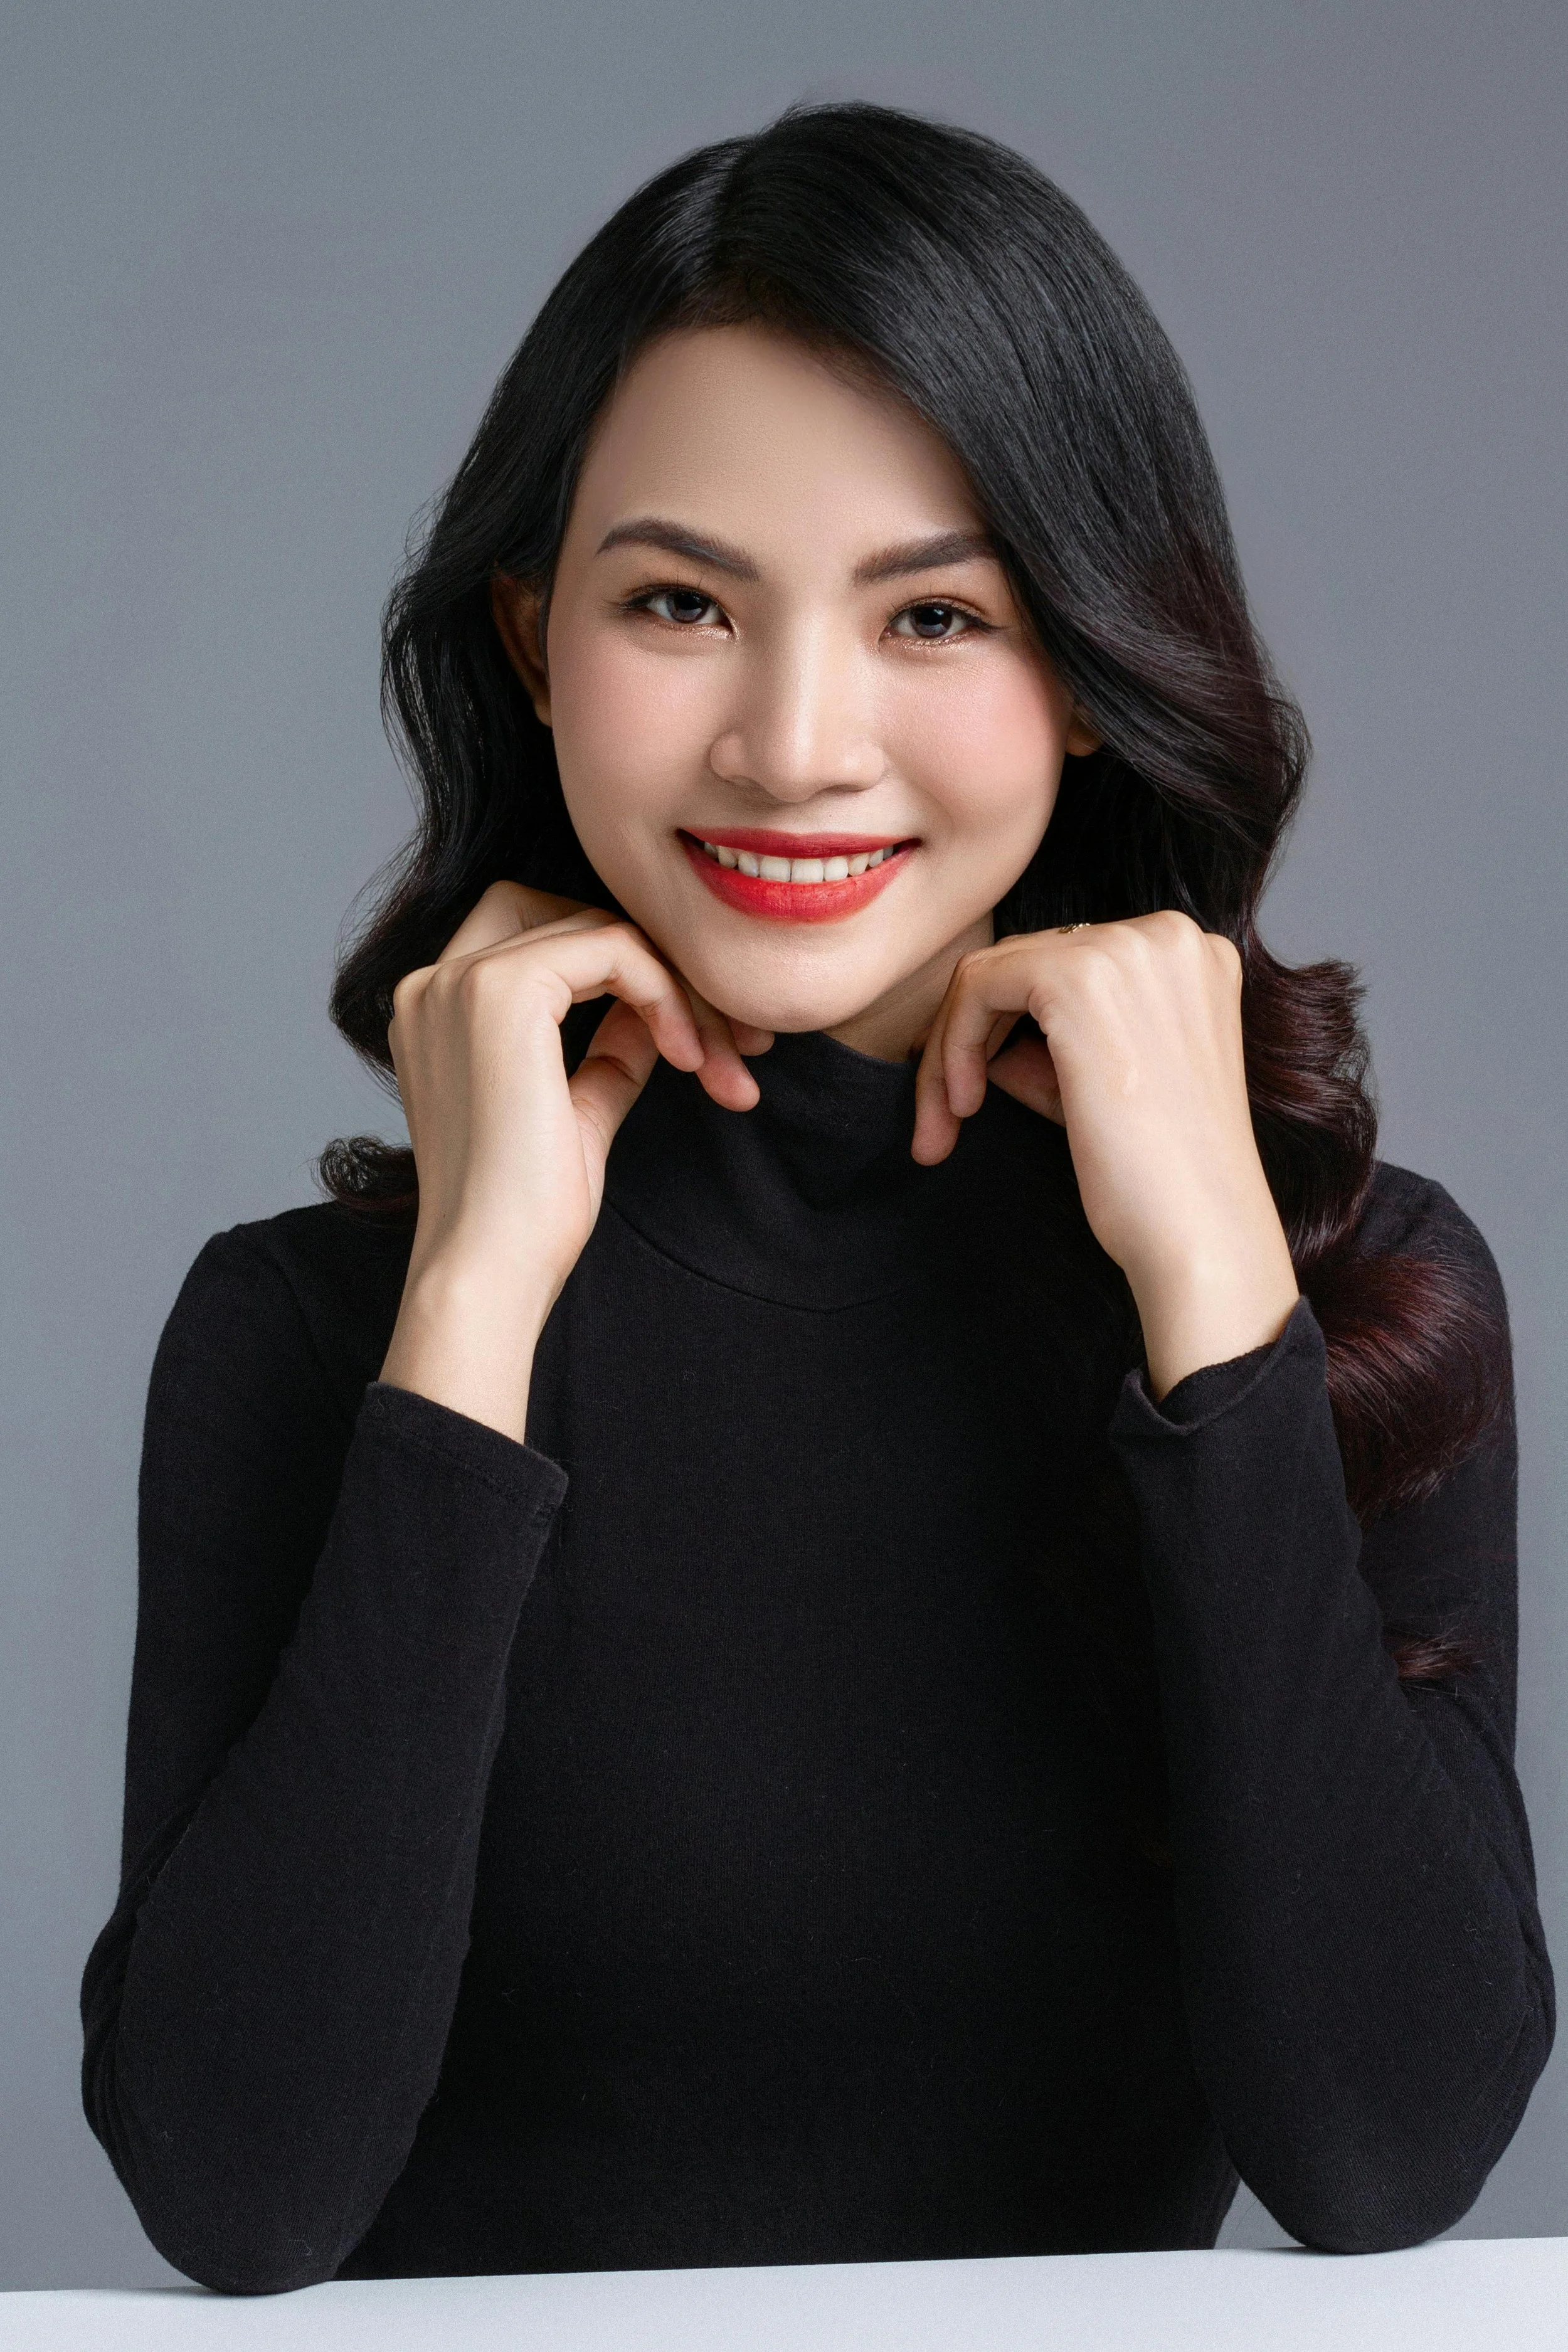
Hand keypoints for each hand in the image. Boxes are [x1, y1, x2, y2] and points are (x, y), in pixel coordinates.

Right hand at [380, 882, 770, 1435]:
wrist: (491, 1270)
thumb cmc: (526, 1216)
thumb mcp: (578, 1113)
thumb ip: (608, 1052)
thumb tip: (656, 1009)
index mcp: (440, 1011)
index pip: (539, 937)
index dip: (625, 973)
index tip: (695, 1046)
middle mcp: (435, 982)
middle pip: (569, 916)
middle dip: (657, 967)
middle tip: (728, 1040)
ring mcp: (460, 980)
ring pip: (600, 930)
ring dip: (677, 987)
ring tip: (717, 1062)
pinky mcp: (501, 990)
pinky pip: (614, 948)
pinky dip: (666, 993)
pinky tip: (688, 1056)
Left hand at [911, 911, 1298, 1397]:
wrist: (1198, 1231)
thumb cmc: (1163, 1179)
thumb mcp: (1105, 1090)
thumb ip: (1053, 1052)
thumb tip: (993, 1047)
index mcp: (1189, 956)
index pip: (1066, 965)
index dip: (1010, 1031)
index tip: (976, 1099)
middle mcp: (1166, 936)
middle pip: (1026, 964)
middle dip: (970, 1040)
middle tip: (944, 1120)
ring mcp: (1126, 948)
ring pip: (992, 974)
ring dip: (952, 1049)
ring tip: (945, 1124)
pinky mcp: (1077, 978)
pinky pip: (977, 988)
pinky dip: (953, 1046)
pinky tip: (963, 1108)